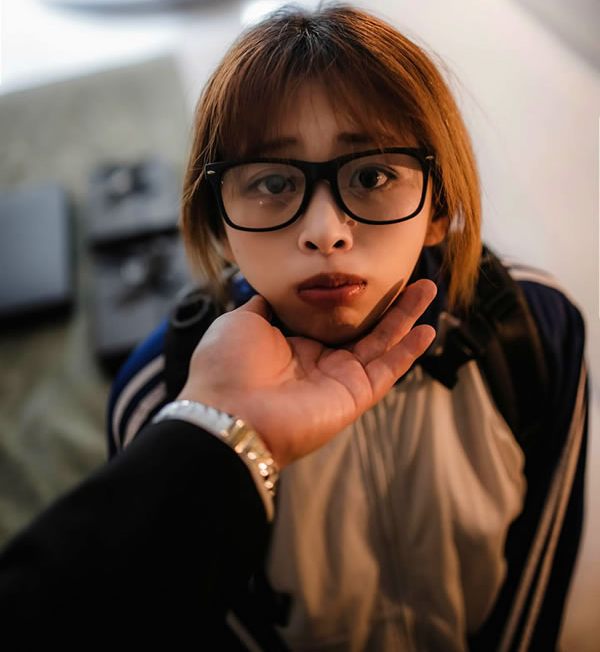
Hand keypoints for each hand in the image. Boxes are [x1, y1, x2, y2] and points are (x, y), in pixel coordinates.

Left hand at [178, 279, 436, 467]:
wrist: (226, 413)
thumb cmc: (226, 367)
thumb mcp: (242, 321)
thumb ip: (265, 305)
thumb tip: (275, 289)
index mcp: (293, 345)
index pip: (333, 318)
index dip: (354, 297)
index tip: (371, 273)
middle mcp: (320, 363)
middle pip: (366, 327)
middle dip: (391, 303)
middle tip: (414, 276)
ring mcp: (339, 381)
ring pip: (383, 343)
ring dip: (407, 317)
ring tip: (430, 288)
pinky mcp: (353, 397)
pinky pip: (387, 371)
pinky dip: (408, 352)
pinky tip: (427, 329)